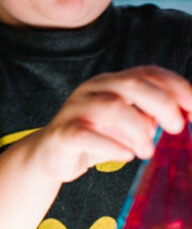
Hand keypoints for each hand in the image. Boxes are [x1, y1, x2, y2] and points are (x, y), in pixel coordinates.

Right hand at [34, 66, 191, 183]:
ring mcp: (75, 109)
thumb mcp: (127, 124)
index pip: (147, 73)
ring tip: (147, 151)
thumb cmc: (95, 138)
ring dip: (138, 130)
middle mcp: (93, 90)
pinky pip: (86, 135)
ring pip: (111, 107)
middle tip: (176, 128)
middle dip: (161, 104)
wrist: (49, 155)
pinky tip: (125, 156)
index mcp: (111, 83)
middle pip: (131, 85)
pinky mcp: (62, 133)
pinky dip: (111, 146)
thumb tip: (185, 118)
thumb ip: (151, 117)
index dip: (176, 86)